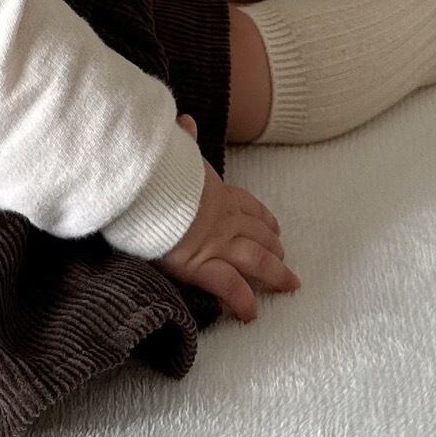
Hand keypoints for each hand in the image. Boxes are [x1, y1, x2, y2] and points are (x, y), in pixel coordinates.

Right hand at [155, 113, 299, 321]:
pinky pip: (231, 288)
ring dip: (275, 274)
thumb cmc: (158, 171)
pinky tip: (250, 315)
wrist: (148, 190)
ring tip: (287, 284)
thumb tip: (186, 121)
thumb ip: (182, 139)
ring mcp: (217, 244)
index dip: (263, 218)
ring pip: (256, 261)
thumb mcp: (175, 152)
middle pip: (259, 235)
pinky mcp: (204, 266)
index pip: (248, 206)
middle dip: (275, 248)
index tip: (274, 227)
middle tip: (285, 259)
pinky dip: (243, 302)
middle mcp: (224, 219)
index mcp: (217, 193)